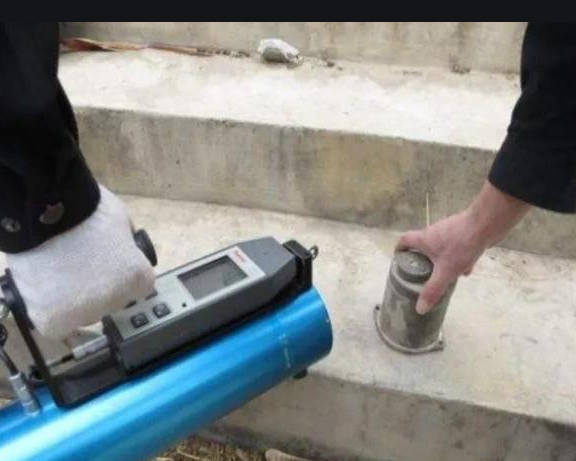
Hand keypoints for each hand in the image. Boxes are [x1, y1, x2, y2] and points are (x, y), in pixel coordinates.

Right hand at [6, 186, 154, 339]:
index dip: (119, 273)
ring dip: (74, 299)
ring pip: (83, 313)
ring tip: (59, 272)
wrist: (46, 210)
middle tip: (79, 264)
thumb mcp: (123, 225)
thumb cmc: (88, 208)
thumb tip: (121, 253)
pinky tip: (47, 289)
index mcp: (139, 277)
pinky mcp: (55, 321)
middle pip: (110, 300)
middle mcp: (118, 300)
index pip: (135, 287)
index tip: (107, 263)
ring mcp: (87, 313)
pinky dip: (50, 310)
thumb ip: (126, 247)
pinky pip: (56, 323)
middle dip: (98, 286)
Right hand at [396, 182, 530, 314]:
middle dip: (422, 259)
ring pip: (441, 247)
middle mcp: (433, 232)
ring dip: (442, 260)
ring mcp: (449, 230)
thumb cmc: (461, 246)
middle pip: (422, 244)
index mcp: (424, 239)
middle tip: (423, 273)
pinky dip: (458, 257)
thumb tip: (420, 309)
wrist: (486, 225)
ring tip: (447, 275)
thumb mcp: (446, 272)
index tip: (399, 259)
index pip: (404, 240)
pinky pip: (456, 246)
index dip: (400, 249)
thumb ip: (433, 290)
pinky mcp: (463, 231)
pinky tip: (467, 269)